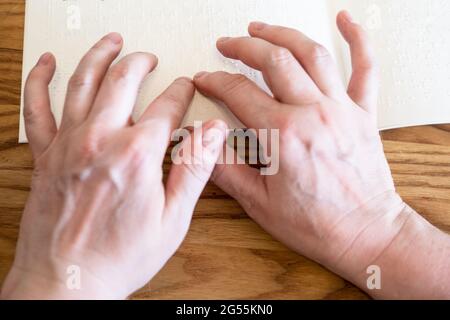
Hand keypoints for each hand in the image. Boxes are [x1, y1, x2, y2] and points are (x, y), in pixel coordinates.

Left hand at [1, 33, 226, 298]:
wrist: (68, 282)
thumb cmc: (120, 256)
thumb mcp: (174, 218)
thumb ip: (195, 168)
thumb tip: (212, 133)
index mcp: (137, 155)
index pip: (168, 107)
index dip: (181, 93)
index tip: (186, 88)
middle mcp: (100, 140)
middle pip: (123, 81)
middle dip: (140, 63)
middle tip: (149, 59)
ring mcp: (68, 144)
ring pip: (82, 82)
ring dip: (98, 56)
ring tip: (110, 42)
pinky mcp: (45, 155)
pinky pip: (37, 108)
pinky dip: (39, 80)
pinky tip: (45, 64)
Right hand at [194, 12, 449, 297]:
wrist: (366, 234)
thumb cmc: (318, 224)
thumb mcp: (259, 203)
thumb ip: (226, 169)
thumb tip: (201, 145)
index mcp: (284, 135)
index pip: (239, 93)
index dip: (215, 81)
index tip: (204, 79)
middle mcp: (313, 114)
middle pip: (274, 61)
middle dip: (244, 46)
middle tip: (227, 43)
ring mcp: (341, 109)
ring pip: (312, 54)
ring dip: (283, 34)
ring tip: (262, 28)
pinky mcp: (363, 114)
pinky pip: (365, 68)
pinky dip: (357, 39)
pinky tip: (346, 20)